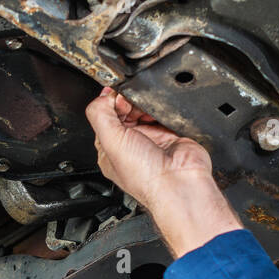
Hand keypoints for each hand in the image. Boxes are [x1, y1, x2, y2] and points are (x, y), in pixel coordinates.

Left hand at [85, 86, 242, 256]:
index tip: (116, 98)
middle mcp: (130, 145)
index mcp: (110, 151)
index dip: (109, 104)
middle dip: (129, 102)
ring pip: (144, 110)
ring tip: (148, 109)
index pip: (104, 118)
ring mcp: (151, 139)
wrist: (179, 182)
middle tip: (133, 103)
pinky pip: (165, 113)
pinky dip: (163, 107)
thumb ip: (100, 115)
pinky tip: (161, 111)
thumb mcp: (110, 141)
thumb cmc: (145, 176)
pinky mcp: (171, 134)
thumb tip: (104, 96)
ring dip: (146, 103)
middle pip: (125, 111)